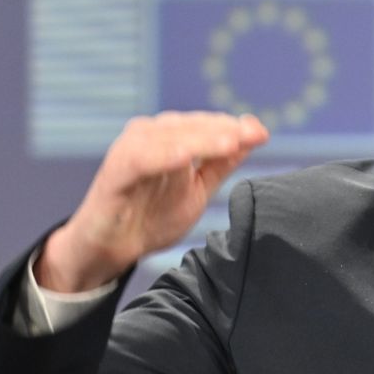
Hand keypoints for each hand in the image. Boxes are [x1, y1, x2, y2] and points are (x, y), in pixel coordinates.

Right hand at [35, 112, 268, 291]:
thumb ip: (224, 161)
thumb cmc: (153, 214)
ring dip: (200, 139)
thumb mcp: (198, 188)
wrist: (111, 249)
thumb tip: (258, 132)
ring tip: (230, 143)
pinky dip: (162, 156)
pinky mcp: (115, 170)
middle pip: (192, 127)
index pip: (207, 125)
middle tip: (252, 135)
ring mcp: (131, 149)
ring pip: (170, 138)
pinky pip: (140, 159)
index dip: (235, 128)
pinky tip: (184, 159)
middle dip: (223, 130)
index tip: (262, 134)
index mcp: (171, 135)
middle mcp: (151, 134)